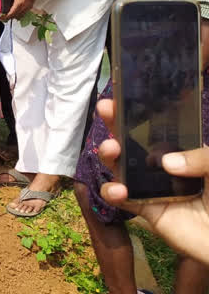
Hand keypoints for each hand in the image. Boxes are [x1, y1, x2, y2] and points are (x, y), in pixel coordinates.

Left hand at [3, 0, 38, 20]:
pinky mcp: (29, 8)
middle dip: (8, 18)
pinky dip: (19, 15)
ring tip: (9, 14)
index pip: (11, 13)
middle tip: (3, 16)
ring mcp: (27, 9)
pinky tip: (16, 11)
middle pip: (14, 17)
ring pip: (19, 17)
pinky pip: (23, 14)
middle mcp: (23, 8)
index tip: (1, 17)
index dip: (5, 17)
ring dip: (14, 17)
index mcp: (18, 3)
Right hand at [96, 99, 208, 266]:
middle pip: (132, 141)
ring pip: (121, 167)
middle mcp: (162, 166)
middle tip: (106, 109)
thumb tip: (166, 162)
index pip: (156, 127)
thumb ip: (201, 158)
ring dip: (109, 155)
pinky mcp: (147, 210)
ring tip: (110, 149)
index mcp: (181, 151)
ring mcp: (151, 187)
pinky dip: (114, 193)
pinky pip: (123, 200)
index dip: (138, 112)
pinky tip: (119, 190)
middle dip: (115, 123)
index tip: (120, 95)